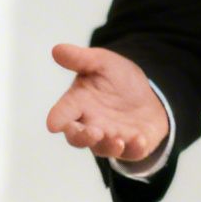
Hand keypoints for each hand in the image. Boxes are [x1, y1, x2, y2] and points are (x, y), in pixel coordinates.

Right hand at [45, 44, 169, 161]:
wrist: (146, 93)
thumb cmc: (116, 79)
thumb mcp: (101, 63)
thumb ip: (80, 59)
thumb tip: (57, 49)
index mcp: (78, 104)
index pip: (63, 114)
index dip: (58, 119)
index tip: (53, 124)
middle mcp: (91, 124)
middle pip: (78, 138)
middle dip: (82, 137)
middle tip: (92, 133)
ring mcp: (111, 138)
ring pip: (103, 149)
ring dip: (109, 146)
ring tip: (118, 140)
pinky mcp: (132, 146)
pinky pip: (132, 153)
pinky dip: (135, 148)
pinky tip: (139, 139)